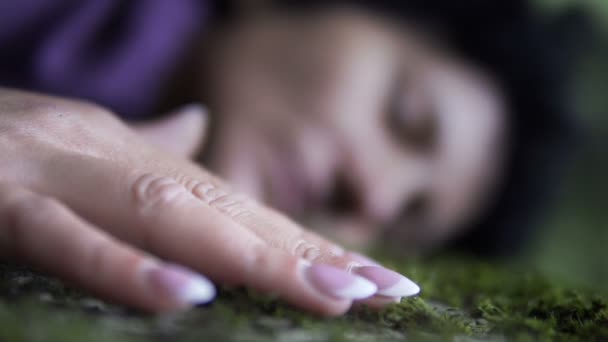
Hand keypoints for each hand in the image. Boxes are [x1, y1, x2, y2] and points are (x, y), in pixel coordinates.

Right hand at [0, 88, 418, 314]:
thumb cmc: (2, 145)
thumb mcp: (84, 149)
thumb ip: (145, 148)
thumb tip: (196, 130)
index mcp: (139, 157)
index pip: (244, 206)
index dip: (312, 242)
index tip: (378, 278)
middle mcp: (115, 158)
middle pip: (232, 211)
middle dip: (310, 253)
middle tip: (386, 289)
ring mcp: (59, 174)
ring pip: (174, 215)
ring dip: (256, 256)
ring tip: (333, 294)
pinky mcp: (2, 201)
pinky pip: (69, 239)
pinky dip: (127, 266)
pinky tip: (186, 294)